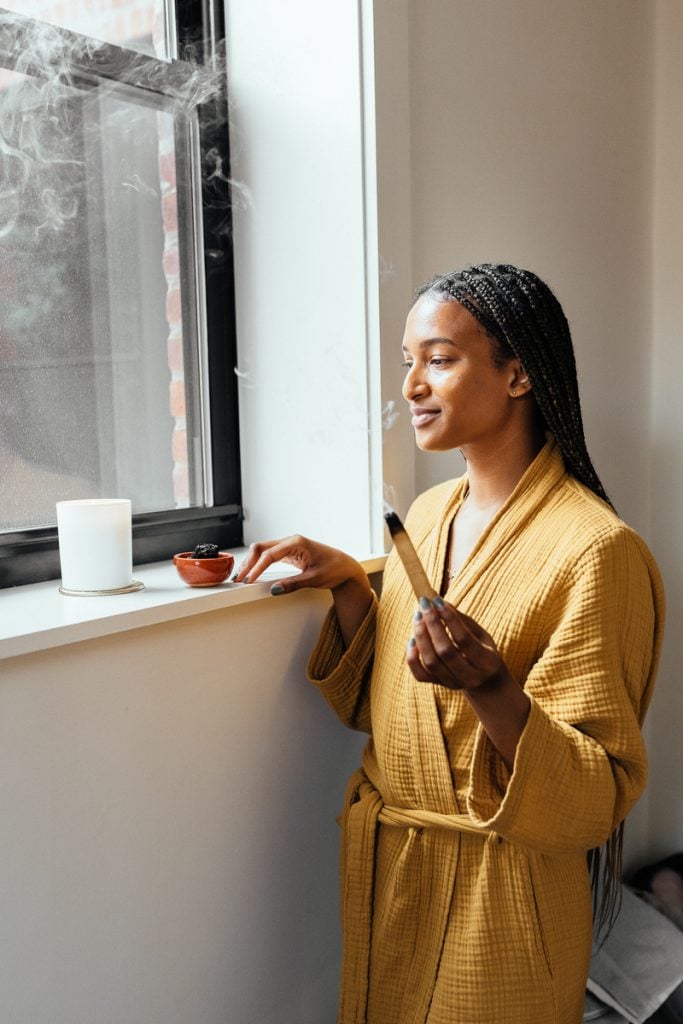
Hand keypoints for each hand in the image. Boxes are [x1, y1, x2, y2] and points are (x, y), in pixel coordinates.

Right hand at [232, 535, 366, 595]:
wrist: (345, 567)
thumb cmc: (335, 569)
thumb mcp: (314, 579)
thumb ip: (294, 584)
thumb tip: (275, 590)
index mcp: (297, 543)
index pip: (270, 554)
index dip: (257, 568)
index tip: (249, 580)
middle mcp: (291, 541)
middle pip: (261, 548)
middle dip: (248, 563)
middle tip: (238, 579)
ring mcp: (289, 546)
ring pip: (263, 551)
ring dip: (251, 563)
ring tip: (241, 577)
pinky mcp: (289, 553)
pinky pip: (269, 556)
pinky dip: (259, 564)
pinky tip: (252, 573)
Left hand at [407, 596, 509, 691]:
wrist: (486, 682)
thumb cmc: (482, 650)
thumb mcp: (481, 634)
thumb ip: (462, 620)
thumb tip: (439, 602)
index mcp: (487, 661)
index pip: (464, 639)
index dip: (450, 619)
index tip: (438, 601)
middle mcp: (470, 676)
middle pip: (446, 651)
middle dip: (432, 624)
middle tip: (425, 604)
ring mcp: (453, 683)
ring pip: (431, 662)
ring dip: (421, 637)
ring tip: (418, 617)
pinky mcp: (439, 685)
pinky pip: (420, 675)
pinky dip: (412, 657)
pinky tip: (412, 639)